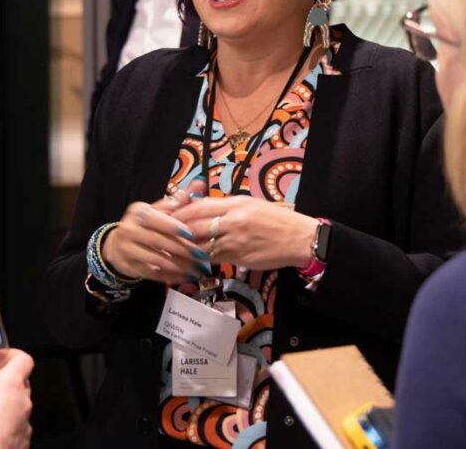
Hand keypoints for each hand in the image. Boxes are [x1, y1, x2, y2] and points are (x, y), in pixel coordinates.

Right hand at [0, 348, 33, 448]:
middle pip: (19, 382)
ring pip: (17, 406)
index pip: (23, 360)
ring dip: (3, 404)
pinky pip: (16, 428)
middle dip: (1, 380)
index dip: (10, 355)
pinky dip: (5, 424)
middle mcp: (22, 402)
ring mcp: (25, 425)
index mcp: (9, 385)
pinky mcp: (23, 443)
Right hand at [102, 179, 211, 284]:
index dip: (174, 227)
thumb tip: (200, 183)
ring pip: (156, 259)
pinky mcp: (129, 267)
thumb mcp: (159, 210)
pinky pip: (152, 274)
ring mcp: (126, 249)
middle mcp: (129, 229)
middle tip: (201, 256)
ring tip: (197, 269)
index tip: (192, 235)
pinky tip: (185, 277)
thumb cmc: (146, 224)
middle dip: (182, 250)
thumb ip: (179, 200)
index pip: (157, 219)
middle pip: (158, 241)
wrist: (118, 244)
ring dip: (179, 266)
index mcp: (138, 212)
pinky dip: (170, 276)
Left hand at [175, 196, 318, 270]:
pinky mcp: (239, 257)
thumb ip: (228, 206)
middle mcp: (234, 220)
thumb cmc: (277, 220)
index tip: (170, 217)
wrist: (299, 239)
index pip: (199, 206)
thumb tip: (203, 209)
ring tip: (175, 251)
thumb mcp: (252, 205)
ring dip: (187, 249)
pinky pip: (215, 258)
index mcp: (236, 203)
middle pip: (196, 225)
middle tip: (166, 237)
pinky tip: (194, 262)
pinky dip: (202, 260)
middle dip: (178, 232)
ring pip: (202, 244)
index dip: (181, 212)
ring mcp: (236, 240)